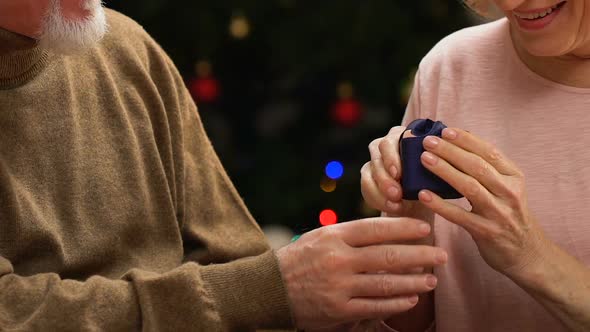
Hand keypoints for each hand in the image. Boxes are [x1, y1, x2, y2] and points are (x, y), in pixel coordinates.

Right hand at [276, 217, 447, 330]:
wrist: (270, 288)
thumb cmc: (301, 257)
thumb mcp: (322, 236)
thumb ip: (352, 234)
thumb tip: (391, 230)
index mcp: (333, 236)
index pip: (376, 229)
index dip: (404, 228)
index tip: (425, 228)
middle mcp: (337, 260)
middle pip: (387, 256)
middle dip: (420, 255)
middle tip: (441, 255)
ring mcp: (339, 287)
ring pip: (385, 284)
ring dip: (414, 282)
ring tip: (432, 279)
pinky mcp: (338, 310)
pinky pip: (375, 306)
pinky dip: (396, 303)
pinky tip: (412, 298)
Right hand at [361, 126, 432, 222]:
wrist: (425, 193)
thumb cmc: (435, 175)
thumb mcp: (438, 166)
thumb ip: (438, 158)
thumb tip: (442, 156)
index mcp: (402, 135)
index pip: (390, 142)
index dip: (392, 158)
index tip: (399, 174)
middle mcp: (385, 144)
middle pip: (377, 157)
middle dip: (385, 177)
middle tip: (396, 194)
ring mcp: (375, 160)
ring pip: (369, 172)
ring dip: (381, 189)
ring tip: (395, 203)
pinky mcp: (368, 176)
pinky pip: (367, 186)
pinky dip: (378, 198)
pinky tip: (391, 207)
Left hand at [416, 128, 547, 276]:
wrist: (528, 254)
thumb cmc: (509, 215)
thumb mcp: (507, 189)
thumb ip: (488, 170)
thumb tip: (458, 144)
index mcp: (514, 177)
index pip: (490, 152)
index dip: (467, 140)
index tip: (446, 130)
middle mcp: (509, 193)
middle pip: (477, 166)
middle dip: (451, 151)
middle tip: (428, 142)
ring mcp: (499, 213)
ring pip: (469, 187)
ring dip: (445, 171)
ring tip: (424, 160)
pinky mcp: (487, 232)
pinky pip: (459, 216)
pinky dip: (440, 205)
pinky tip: (423, 195)